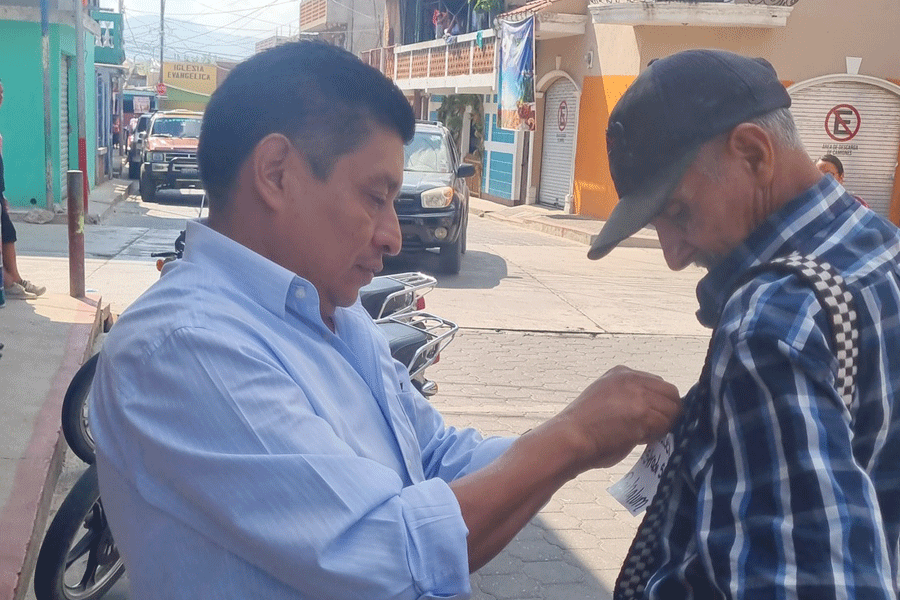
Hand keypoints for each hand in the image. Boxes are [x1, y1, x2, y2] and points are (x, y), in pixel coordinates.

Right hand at [556, 366, 680, 471]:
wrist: (570, 437)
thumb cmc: (583, 425)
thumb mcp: (605, 396)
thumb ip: (629, 396)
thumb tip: (653, 409)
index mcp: (621, 373)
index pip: (658, 384)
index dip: (659, 403)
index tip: (650, 417)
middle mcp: (631, 379)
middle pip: (671, 393)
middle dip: (668, 412)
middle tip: (655, 428)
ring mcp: (638, 396)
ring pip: (672, 410)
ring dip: (663, 426)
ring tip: (643, 435)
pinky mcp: (642, 414)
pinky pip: (664, 426)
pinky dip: (657, 436)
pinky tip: (639, 439)